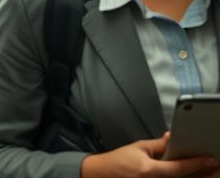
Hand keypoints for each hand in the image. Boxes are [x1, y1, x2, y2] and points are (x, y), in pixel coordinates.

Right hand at [81, 133, 219, 177]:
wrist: (102, 175)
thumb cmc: (119, 160)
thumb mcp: (138, 148)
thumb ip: (158, 145)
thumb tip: (172, 137)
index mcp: (150, 170)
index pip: (179, 168)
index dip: (197, 164)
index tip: (211, 159)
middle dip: (202, 175)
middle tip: (216, 168)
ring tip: (209, 173)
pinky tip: (191, 175)